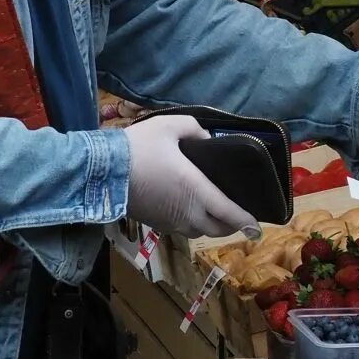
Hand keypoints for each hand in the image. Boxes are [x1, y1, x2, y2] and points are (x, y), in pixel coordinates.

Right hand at [125, 115, 259, 239]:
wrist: (100, 171)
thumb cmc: (138, 147)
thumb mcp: (170, 126)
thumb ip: (196, 130)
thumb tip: (208, 140)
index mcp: (196, 191)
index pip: (230, 214)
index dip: (247, 221)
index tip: (258, 226)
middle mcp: (187, 212)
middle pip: (218, 229)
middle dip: (231, 225)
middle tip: (237, 213)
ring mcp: (169, 222)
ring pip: (198, 232)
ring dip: (210, 225)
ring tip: (214, 211)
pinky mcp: (154, 224)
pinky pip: (181, 230)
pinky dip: (191, 224)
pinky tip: (188, 209)